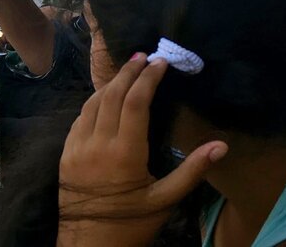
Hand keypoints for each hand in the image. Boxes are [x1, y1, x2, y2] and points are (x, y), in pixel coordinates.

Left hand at [57, 55, 227, 245]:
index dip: (148, 79)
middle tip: (144, 56)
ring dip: (110, 84)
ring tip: (128, 71)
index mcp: (124, 152)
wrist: (89, 240)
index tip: (160, 63)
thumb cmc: (132, 222)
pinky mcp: (66, 151)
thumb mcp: (166, 200)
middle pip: (111, 95)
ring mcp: (77, 146)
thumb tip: (220, 145)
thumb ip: (191, 171)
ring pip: (92, 103)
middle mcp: (97, 143)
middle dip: (128, 72)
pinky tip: (105, 97)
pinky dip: (94, 102)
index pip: (134, 102)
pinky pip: (79, 118)